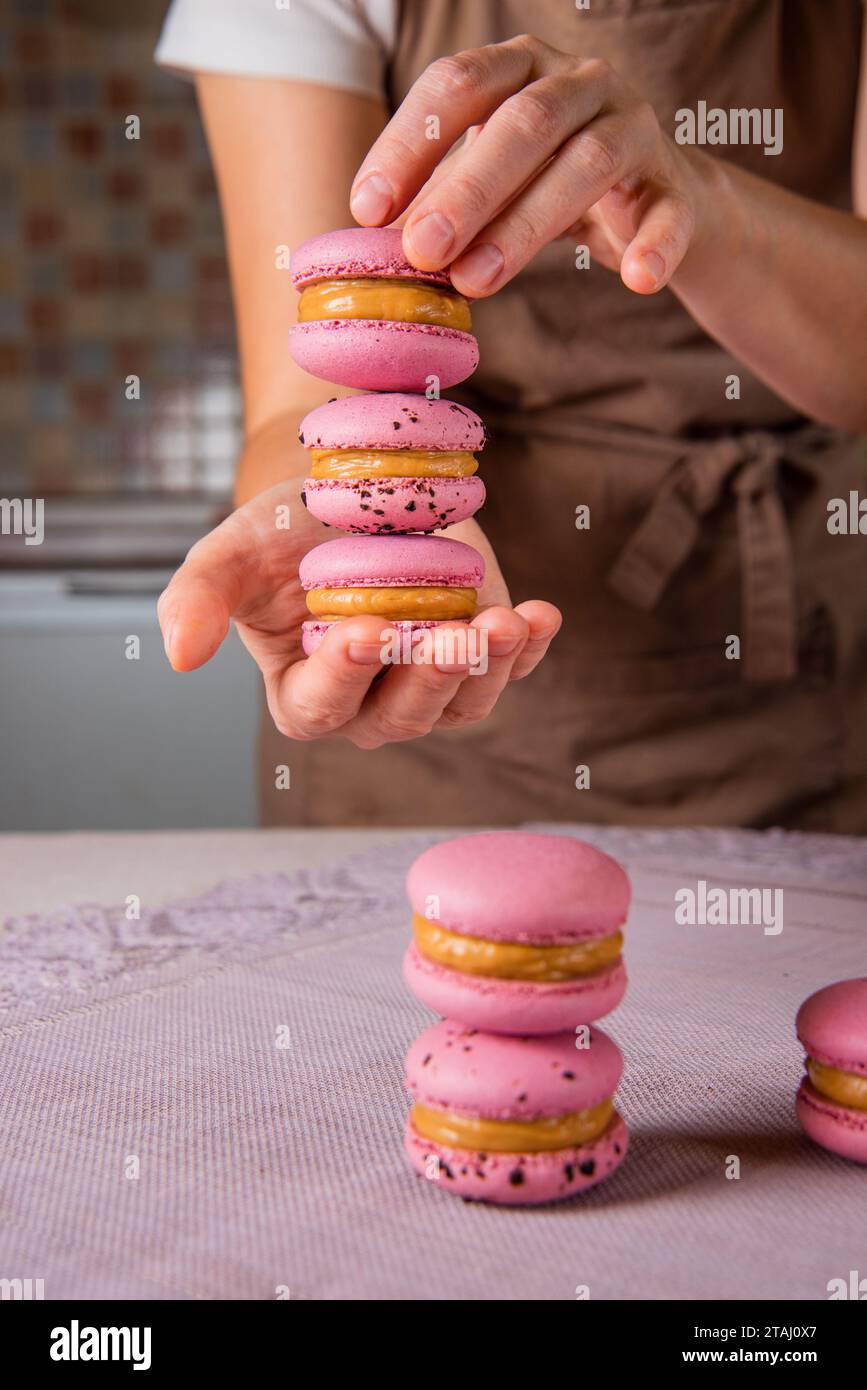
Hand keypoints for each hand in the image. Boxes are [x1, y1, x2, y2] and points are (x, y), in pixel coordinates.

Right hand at [158, 449, 560, 748]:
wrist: (346, 503)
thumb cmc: (280, 535)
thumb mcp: (231, 555)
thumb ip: (197, 599)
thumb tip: (179, 657)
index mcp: (304, 694)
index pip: (322, 707)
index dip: (344, 677)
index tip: (366, 629)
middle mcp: (369, 706)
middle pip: (403, 715)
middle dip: (430, 676)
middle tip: (451, 633)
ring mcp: (430, 685)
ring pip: (464, 701)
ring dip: (490, 666)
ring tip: (508, 622)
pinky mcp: (479, 657)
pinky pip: (510, 670)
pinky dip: (531, 647)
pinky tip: (542, 615)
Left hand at [350, 34, 710, 297]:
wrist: (656, 203)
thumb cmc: (548, 183)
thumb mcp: (489, 181)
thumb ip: (441, 199)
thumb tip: (377, 246)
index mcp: (521, 67)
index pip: (459, 84)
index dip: (410, 143)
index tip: (367, 208)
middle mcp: (580, 82)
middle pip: (522, 123)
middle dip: (465, 189)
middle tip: (421, 249)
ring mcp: (634, 128)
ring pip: (585, 165)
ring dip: (525, 225)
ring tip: (476, 280)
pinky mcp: (676, 185)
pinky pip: (669, 211)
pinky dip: (656, 244)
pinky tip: (637, 279)